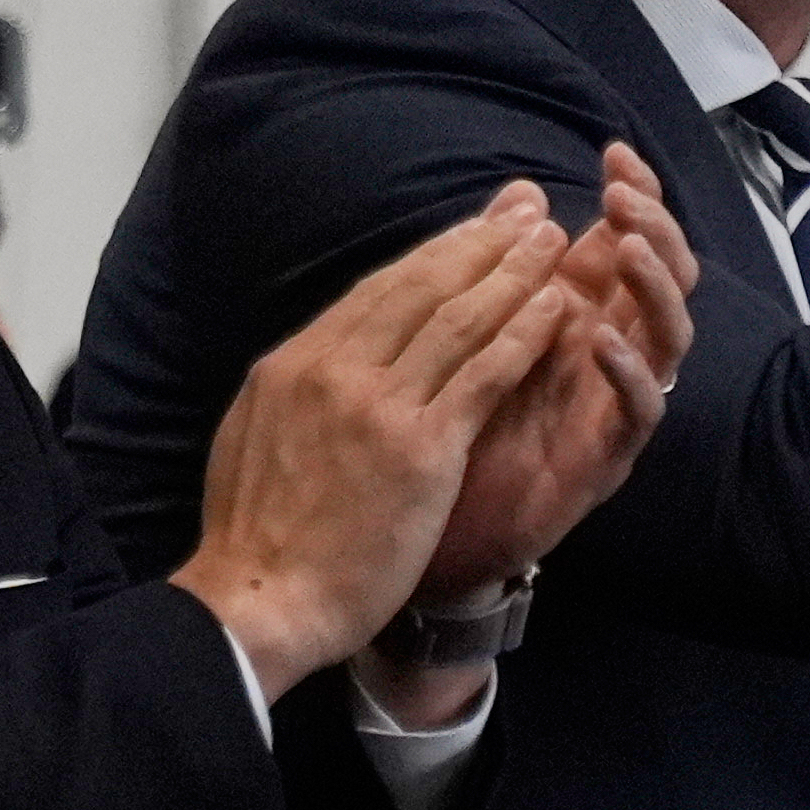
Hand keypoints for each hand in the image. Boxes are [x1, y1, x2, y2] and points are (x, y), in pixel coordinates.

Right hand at [173, 187, 581, 697]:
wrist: (261, 600)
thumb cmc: (257, 535)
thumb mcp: (254, 433)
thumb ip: (295, 387)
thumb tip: (315, 358)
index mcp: (296, 363)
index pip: (377, 291)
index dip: (434, 253)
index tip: (472, 228)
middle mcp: (337, 369)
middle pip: (423, 287)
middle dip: (482, 242)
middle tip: (525, 209)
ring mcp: (380, 406)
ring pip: (460, 320)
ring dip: (513, 274)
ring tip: (552, 242)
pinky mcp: (421, 450)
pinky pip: (483, 376)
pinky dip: (523, 334)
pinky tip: (556, 309)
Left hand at [367, 148, 699, 729]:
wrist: (425, 535)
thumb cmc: (448, 428)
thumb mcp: (468, 333)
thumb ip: (497, 265)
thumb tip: (522, 190)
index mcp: (577, 316)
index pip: (625, 242)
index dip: (633, 195)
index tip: (615, 153)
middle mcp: (607, 355)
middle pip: (660, 280)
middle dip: (654, 230)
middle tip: (627, 196)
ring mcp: (611, 407)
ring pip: (667, 338)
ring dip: (653, 288)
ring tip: (627, 247)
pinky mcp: (604, 460)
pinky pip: (638, 413)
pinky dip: (626, 373)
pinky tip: (600, 339)